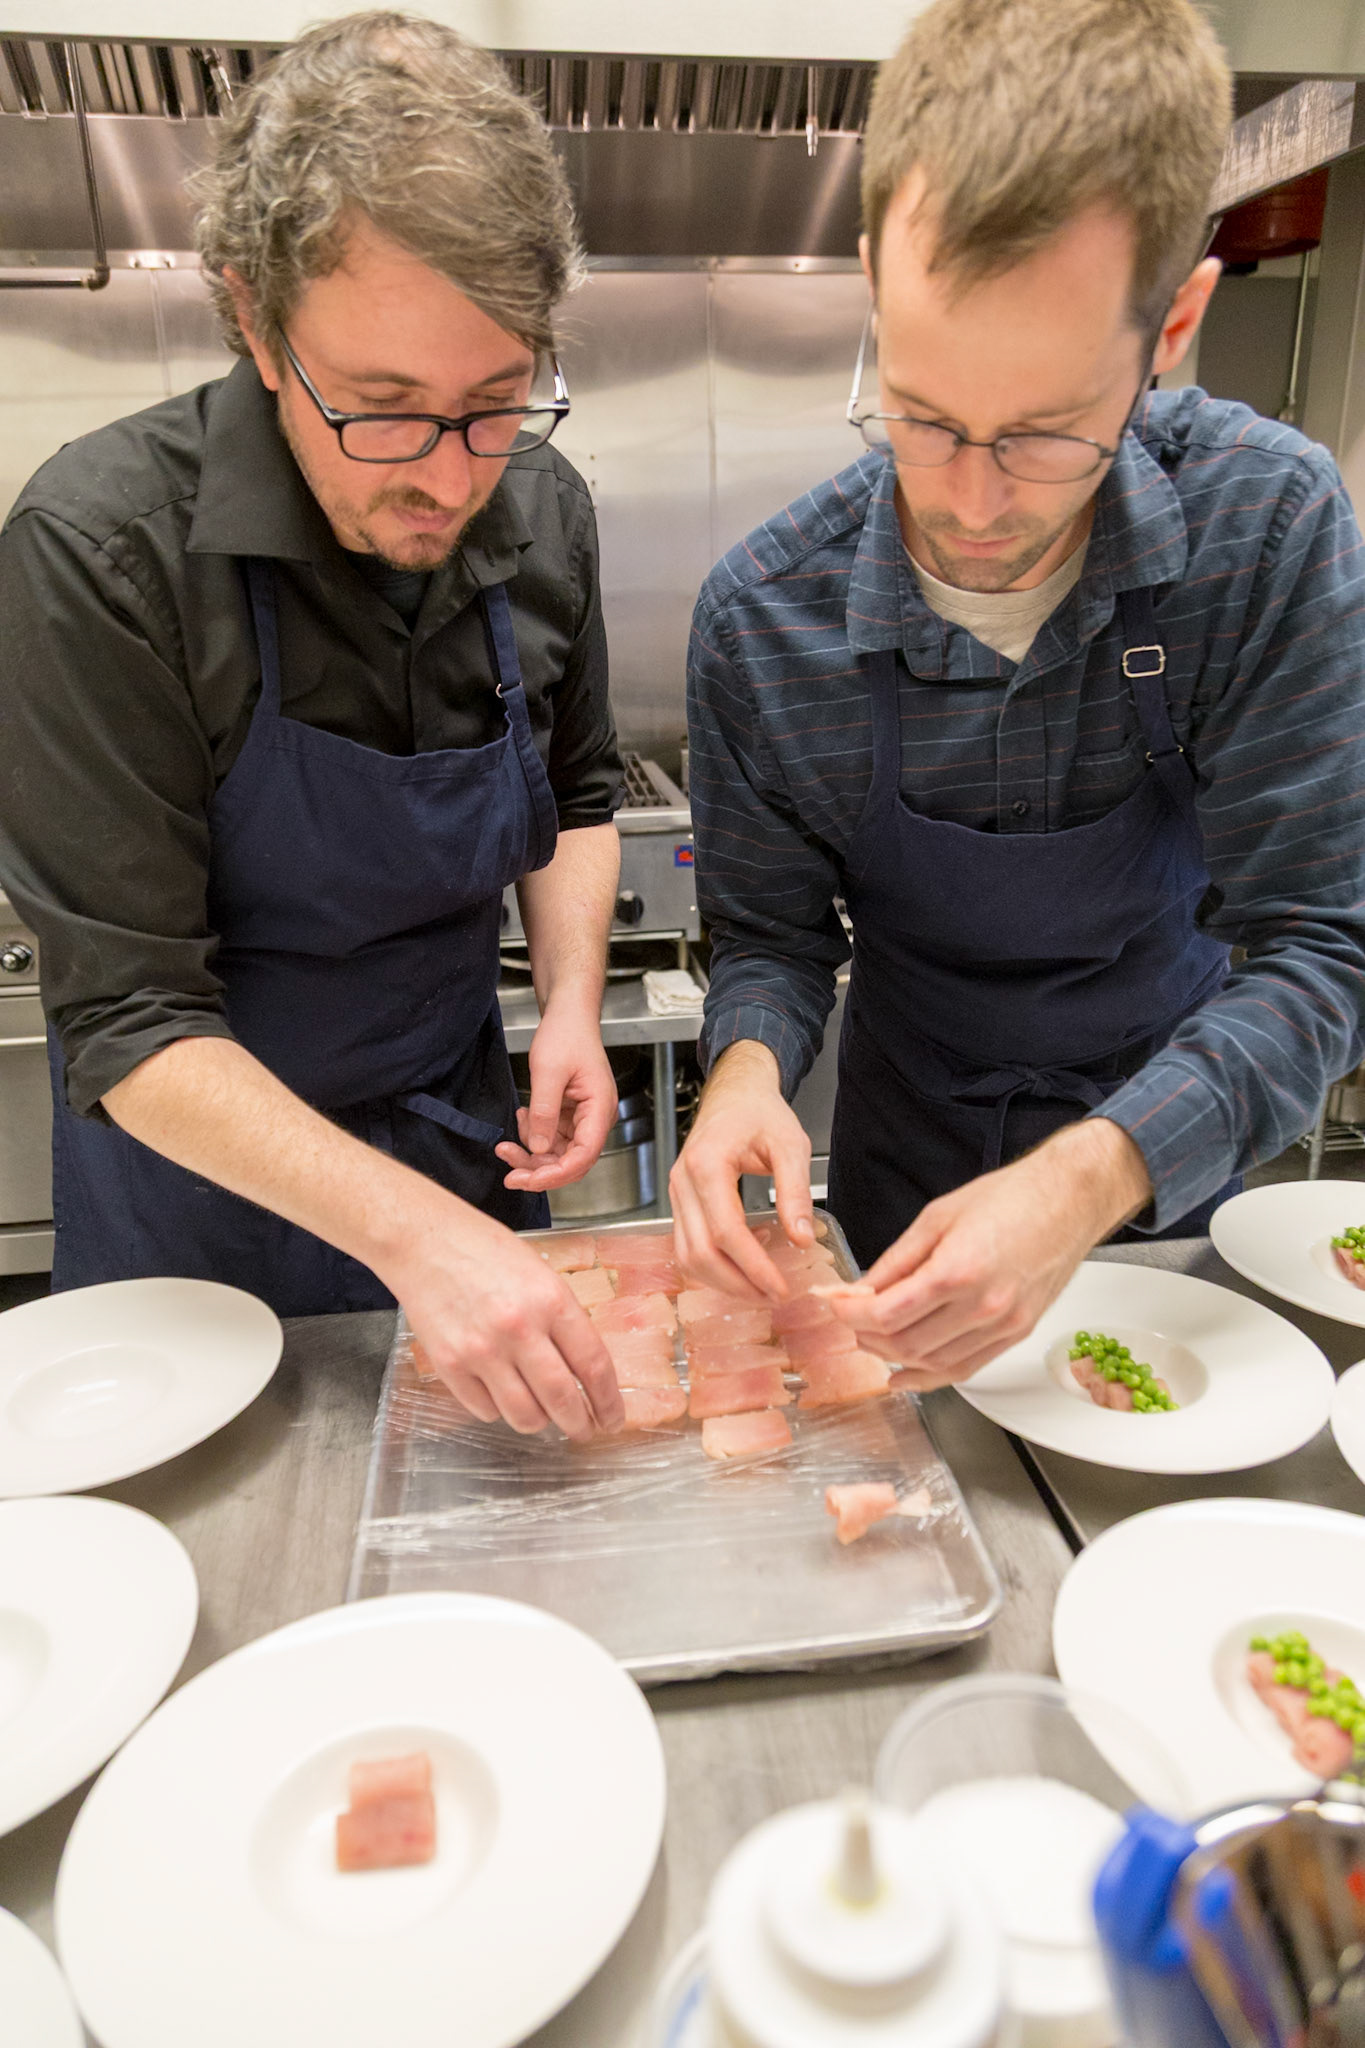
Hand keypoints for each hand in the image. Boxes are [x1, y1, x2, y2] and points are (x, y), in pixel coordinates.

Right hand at [383, 1195, 623, 1438]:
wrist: (423, 1241)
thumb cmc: (484, 1250)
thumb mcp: (540, 1273)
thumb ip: (562, 1320)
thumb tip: (583, 1370)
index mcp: (551, 1301)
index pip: (593, 1366)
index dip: (608, 1402)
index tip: (612, 1418)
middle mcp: (519, 1329)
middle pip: (562, 1399)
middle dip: (579, 1424)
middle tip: (583, 1430)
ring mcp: (481, 1351)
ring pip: (524, 1415)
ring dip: (539, 1422)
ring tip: (540, 1413)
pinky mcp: (449, 1366)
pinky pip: (484, 1410)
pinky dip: (498, 1410)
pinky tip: (500, 1394)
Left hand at [496, 1000, 616, 1192]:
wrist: (568, 1016)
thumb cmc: (566, 1035)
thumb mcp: (548, 1071)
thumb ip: (544, 1112)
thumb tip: (539, 1148)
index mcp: (600, 1109)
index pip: (583, 1156)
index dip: (556, 1174)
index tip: (527, 1180)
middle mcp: (596, 1119)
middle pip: (570, 1161)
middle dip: (539, 1170)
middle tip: (509, 1173)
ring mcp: (584, 1118)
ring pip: (559, 1153)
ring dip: (532, 1154)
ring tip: (507, 1145)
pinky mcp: (571, 1115)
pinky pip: (552, 1137)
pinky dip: (533, 1135)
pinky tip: (521, 1118)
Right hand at [669, 1041, 814, 1298]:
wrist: (734, 1093)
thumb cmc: (760, 1113)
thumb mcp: (790, 1144)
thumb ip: (795, 1191)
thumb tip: (801, 1239)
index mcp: (707, 1165)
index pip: (725, 1231)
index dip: (753, 1266)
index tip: (780, 1287)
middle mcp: (683, 1183)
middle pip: (700, 1252)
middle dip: (737, 1283)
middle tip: (773, 1296)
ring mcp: (677, 1194)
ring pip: (688, 1255)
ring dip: (722, 1281)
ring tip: (759, 1291)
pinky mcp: (680, 1203)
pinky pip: (687, 1246)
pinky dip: (712, 1267)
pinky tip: (741, 1272)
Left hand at [820, 1118, 1151, 1387]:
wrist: (1068, 1200)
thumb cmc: (1011, 1197)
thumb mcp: (937, 1217)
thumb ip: (896, 1261)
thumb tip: (862, 1288)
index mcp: (957, 1271)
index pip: (886, 1314)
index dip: (849, 1314)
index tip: (834, 1303)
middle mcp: (982, 1306)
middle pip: (904, 1344)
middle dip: (866, 1335)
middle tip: (848, 1318)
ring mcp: (1003, 1325)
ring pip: (932, 1364)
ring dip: (894, 1358)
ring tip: (872, 1340)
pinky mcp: (1017, 1333)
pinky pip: (965, 1369)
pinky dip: (930, 1377)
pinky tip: (906, 1374)